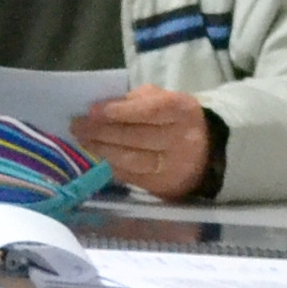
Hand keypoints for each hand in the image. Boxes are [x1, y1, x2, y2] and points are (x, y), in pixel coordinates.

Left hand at [74, 86, 213, 199]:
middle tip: (78, 126)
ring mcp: (174, 166)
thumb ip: (137, 100)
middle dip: (102, 131)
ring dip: (102, 150)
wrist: (208, 153)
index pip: (149, 111)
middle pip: (136, 136)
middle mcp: (182, 140)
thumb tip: (101, 109)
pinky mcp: (164, 186)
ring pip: (132, 158)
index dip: (119, 111)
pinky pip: (131, 176)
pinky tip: (98, 157)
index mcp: (183, 111)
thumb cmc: (177, 120)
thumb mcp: (166, 100)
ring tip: (83, 141)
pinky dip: (111, 166)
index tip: (93, 110)